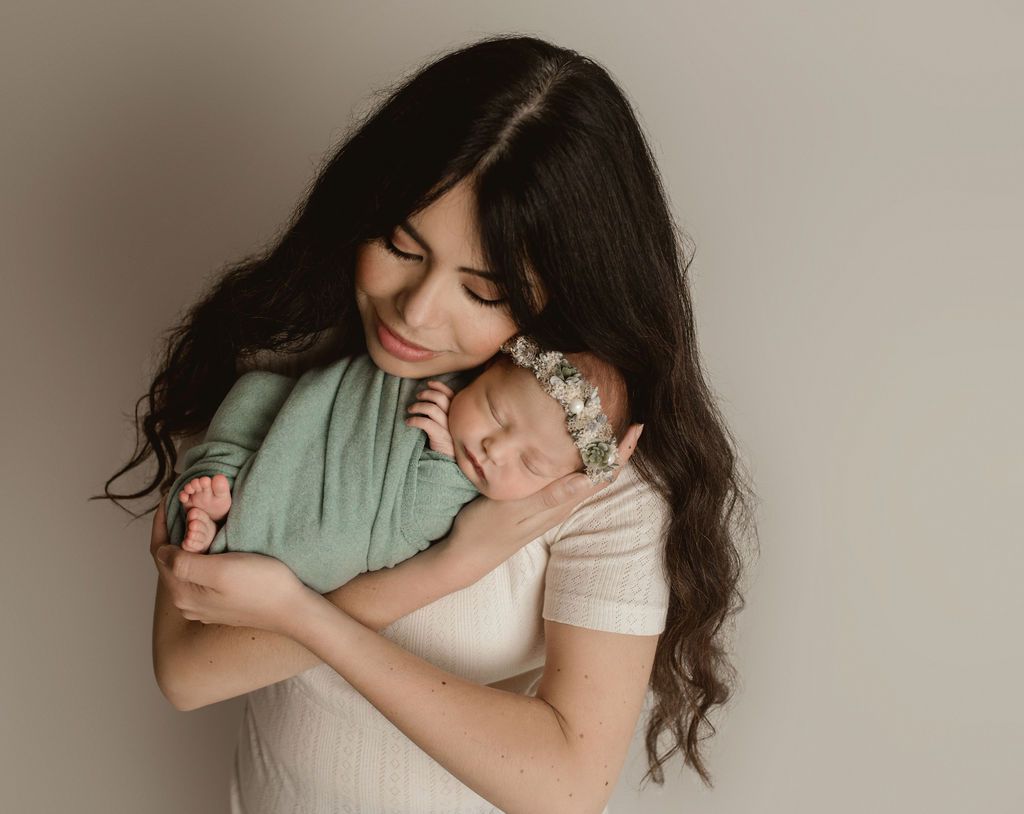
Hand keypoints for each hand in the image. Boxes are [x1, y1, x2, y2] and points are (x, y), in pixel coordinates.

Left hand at [150, 497, 316, 637]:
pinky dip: (202, 553)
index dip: (162, 523)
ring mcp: (203, 604)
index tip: (170, 498)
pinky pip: (201, 573)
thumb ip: (184, 562)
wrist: (292, 609)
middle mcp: (188, 602)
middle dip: (176, 531)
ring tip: (199, 517)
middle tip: (186, 503)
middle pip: (171, 559)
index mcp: (183, 593)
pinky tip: (214, 541)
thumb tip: (162, 551)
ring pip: (186, 565)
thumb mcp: (220, 570)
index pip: (159, 551)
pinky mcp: (219, 602)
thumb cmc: (261, 586)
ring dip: (188, 541)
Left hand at [406, 380, 454, 456]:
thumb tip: (432, 399)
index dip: (439, 386)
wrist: (452, 461)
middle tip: (417, 396)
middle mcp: (455, 419)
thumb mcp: (452, 425)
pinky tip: (408, 422)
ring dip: (417, 406)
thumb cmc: (450, 442)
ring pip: (431, 408)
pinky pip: (425, 422)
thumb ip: (448, 414)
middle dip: (426, 394)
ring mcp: (448, 427)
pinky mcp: (439, 436)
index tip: (429, 383)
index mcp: (459, 414)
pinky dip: (414, 420)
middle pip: (440, 398)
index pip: (450, 394)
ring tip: (410, 409)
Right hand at [444, 423, 644, 581]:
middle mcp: (562, 505)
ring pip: (586, 477)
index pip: (601, 475)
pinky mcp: (539, 505)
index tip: (636, 427)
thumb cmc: (485, 529)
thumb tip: (587, 478)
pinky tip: (573, 452)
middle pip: (600, 474)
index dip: (620, 452)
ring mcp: (551, 506)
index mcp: (560, 503)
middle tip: (630, 419)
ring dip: (601, 455)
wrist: (465, 556)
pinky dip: (579, 463)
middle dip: (616, 449)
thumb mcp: (515, 510)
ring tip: (608, 428)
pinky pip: (569, 482)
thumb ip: (550, 495)